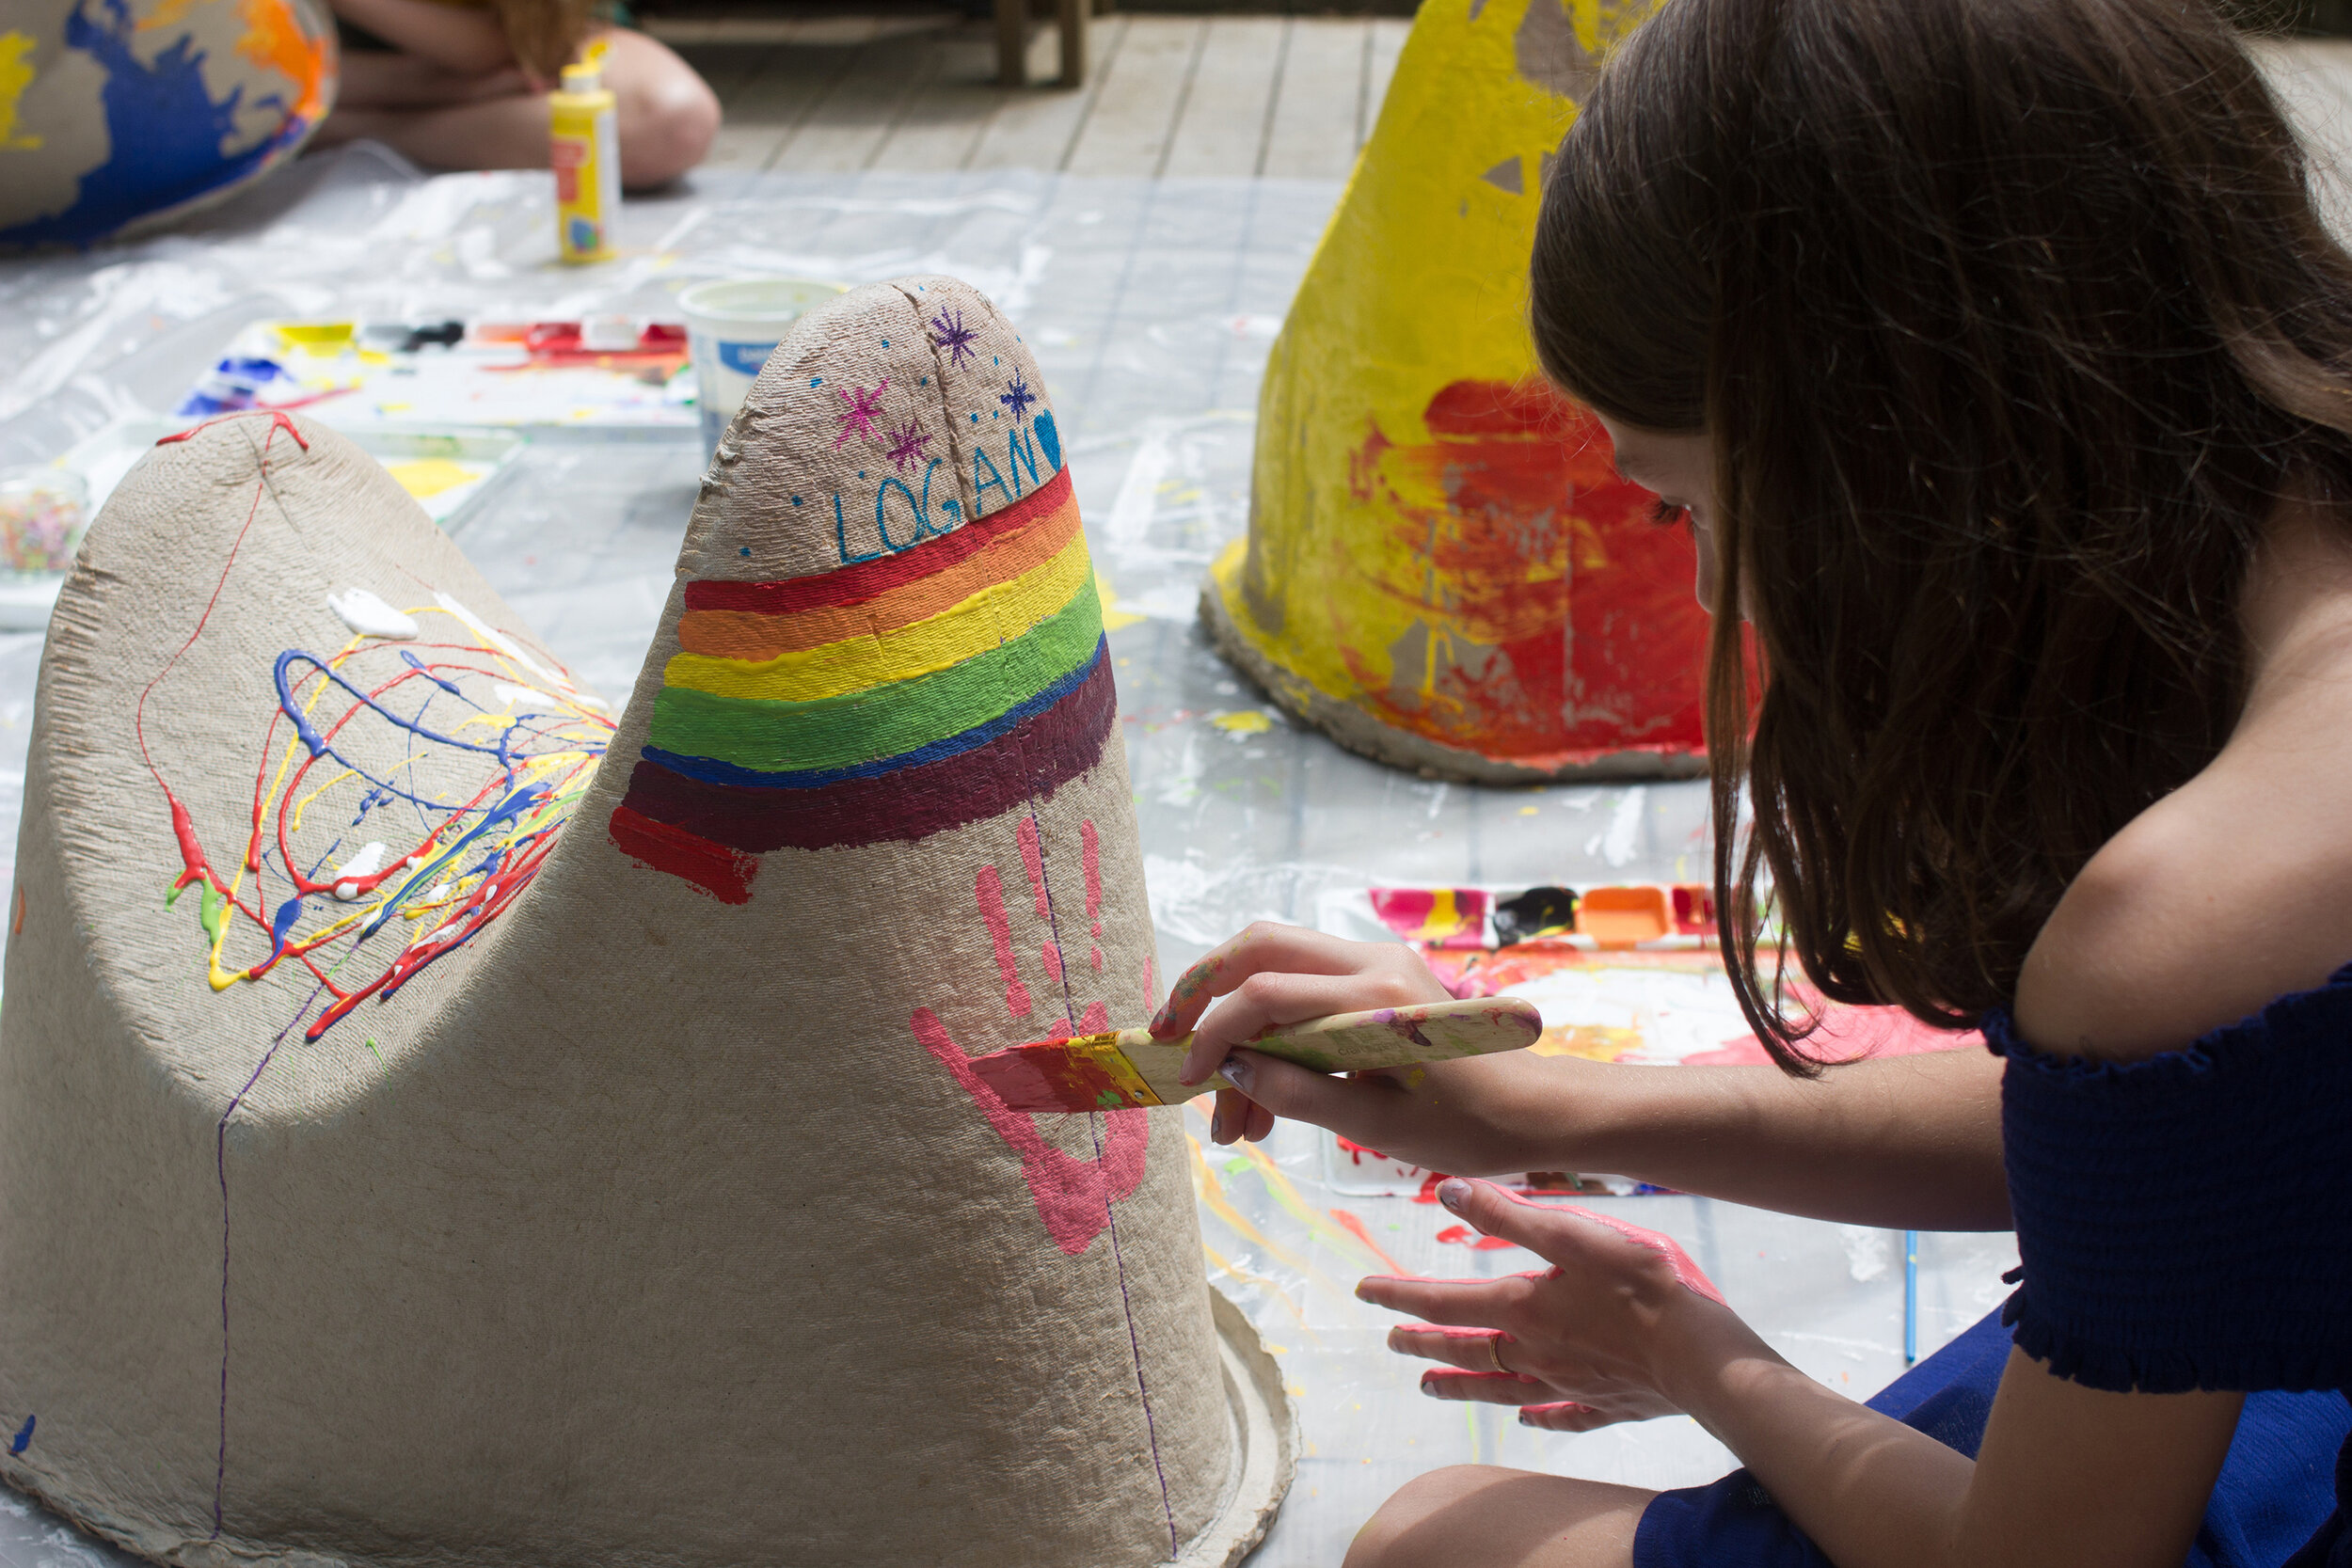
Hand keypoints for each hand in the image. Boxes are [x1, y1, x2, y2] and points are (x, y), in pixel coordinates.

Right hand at [1150, 922, 1569, 1170]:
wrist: (1536, 1112)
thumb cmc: (1470, 1127)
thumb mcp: (1378, 1128)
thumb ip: (1299, 1095)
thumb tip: (1231, 1071)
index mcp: (1375, 997)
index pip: (1265, 993)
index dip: (1213, 1032)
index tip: (1189, 1078)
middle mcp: (1372, 963)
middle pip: (1260, 948)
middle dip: (1204, 992)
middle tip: (1168, 1040)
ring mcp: (1376, 964)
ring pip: (1276, 967)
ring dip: (1238, 1027)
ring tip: (1230, 1117)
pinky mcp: (1379, 980)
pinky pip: (1304, 990)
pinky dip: (1272, 1035)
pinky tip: (1264, 1102)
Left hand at [1360, 1178, 1763, 1431]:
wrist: (1704, 1359)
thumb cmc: (1643, 1288)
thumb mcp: (1575, 1235)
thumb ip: (1510, 1215)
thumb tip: (1447, 1189)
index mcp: (1522, 1308)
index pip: (1445, 1301)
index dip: (1402, 1296)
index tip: (1367, 1292)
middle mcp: (1535, 1352)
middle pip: (1463, 1349)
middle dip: (1422, 1342)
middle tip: (1391, 1341)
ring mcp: (1569, 1385)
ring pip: (1498, 1388)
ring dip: (1459, 1385)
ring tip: (1427, 1387)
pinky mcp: (1606, 1405)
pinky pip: (1560, 1416)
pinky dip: (1536, 1417)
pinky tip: (1526, 1419)